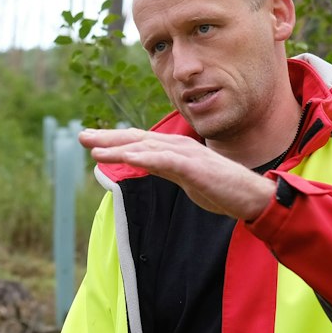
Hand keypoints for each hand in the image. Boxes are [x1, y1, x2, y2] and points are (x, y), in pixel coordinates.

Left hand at [80, 127, 275, 219]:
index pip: (138, 141)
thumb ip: (163, 168)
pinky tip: (127, 158)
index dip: (113, 139)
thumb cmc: (219, 187)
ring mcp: (186, 155)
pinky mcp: (194, 167)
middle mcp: (177, 147)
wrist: (250, 196)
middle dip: (108, 137)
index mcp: (173, 150)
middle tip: (81, 136)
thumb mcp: (183, 177)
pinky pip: (166, 161)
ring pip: (146, 147)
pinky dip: (145, 158)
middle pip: (136, 139)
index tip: (90, 140)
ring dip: (119, 147)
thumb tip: (140, 164)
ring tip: (95, 148)